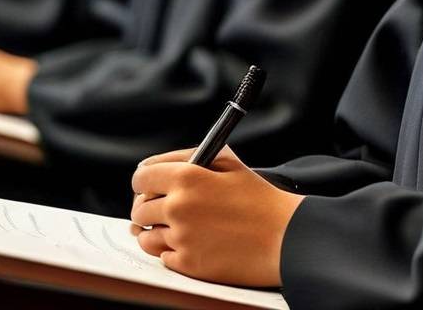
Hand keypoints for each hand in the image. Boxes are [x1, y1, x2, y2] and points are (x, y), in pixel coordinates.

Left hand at [130, 146, 303, 286]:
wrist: (283, 236)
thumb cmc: (258, 198)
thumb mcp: (227, 161)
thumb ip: (190, 157)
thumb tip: (159, 165)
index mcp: (187, 177)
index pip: (141, 177)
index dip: (144, 181)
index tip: (148, 185)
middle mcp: (178, 207)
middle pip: (139, 209)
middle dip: (149, 207)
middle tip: (164, 207)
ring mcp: (181, 238)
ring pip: (146, 236)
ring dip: (156, 231)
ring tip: (177, 226)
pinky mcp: (188, 264)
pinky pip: (163, 257)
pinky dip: (171, 251)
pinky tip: (191, 242)